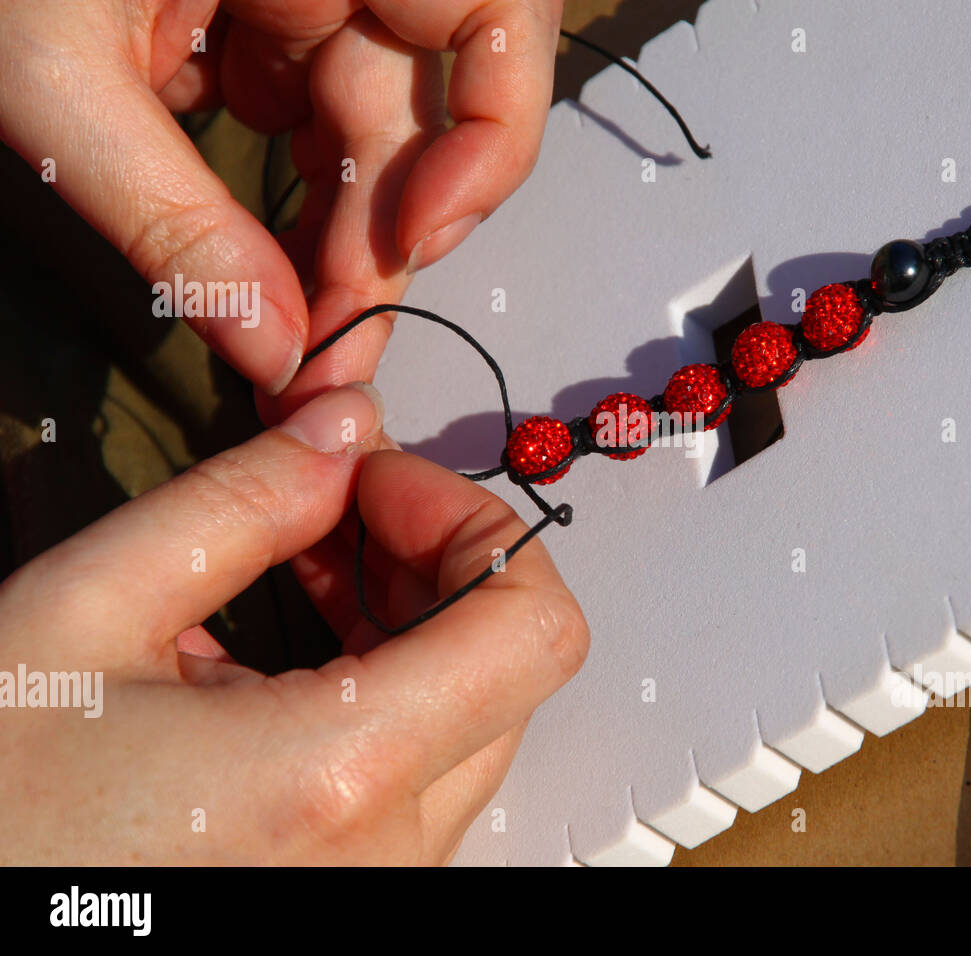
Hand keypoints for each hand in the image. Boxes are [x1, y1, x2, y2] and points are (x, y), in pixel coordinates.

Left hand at [0, 0, 562, 400]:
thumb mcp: (53, 81)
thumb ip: (174, 224)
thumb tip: (275, 355)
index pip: (495, 18)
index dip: (490, 139)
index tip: (415, 242)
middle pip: (425, 98)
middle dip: (384, 227)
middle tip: (331, 342)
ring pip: (373, 123)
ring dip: (341, 232)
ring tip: (296, 328)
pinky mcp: (258, 18)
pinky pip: (311, 116)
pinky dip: (292, 198)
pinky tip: (258, 263)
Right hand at [0, 383, 588, 863]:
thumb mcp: (86, 612)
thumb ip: (238, 503)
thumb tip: (340, 431)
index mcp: (334, 776)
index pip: (531, 628)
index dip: (473, 525)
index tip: (385, 484)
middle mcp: (386, 850)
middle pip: (510, 666)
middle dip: (435, 559)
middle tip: (341, 507)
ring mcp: (380, 882)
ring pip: (475, 717)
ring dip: (416, 619)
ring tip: (315, 566)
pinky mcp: (357, 888)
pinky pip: (427, 770)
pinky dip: (393, 686)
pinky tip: (311, 644)